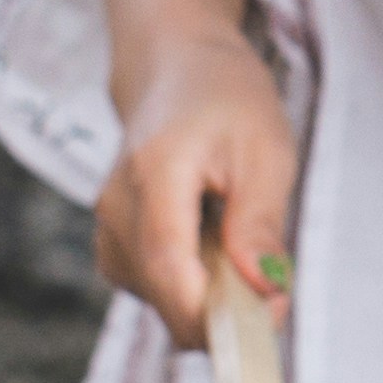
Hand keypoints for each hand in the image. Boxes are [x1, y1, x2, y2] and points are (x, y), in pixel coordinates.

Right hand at [94, 0, 300, 346]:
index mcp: (153, 177)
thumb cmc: (226, 96)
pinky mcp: (112, 241)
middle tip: (275, 282)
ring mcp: (108, 228)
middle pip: (167, 298)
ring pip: (162, 301)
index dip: (219, 314)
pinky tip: (212, 247)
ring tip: (240, 244)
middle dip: (226, 310)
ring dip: (210, 297)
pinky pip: (154, 289)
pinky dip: (191, 285)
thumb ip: (260, 224)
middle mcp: (116, 209)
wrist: (174, 65)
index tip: (271, 317)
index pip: (170, 274)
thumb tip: (264, 291)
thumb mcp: (266, 150)